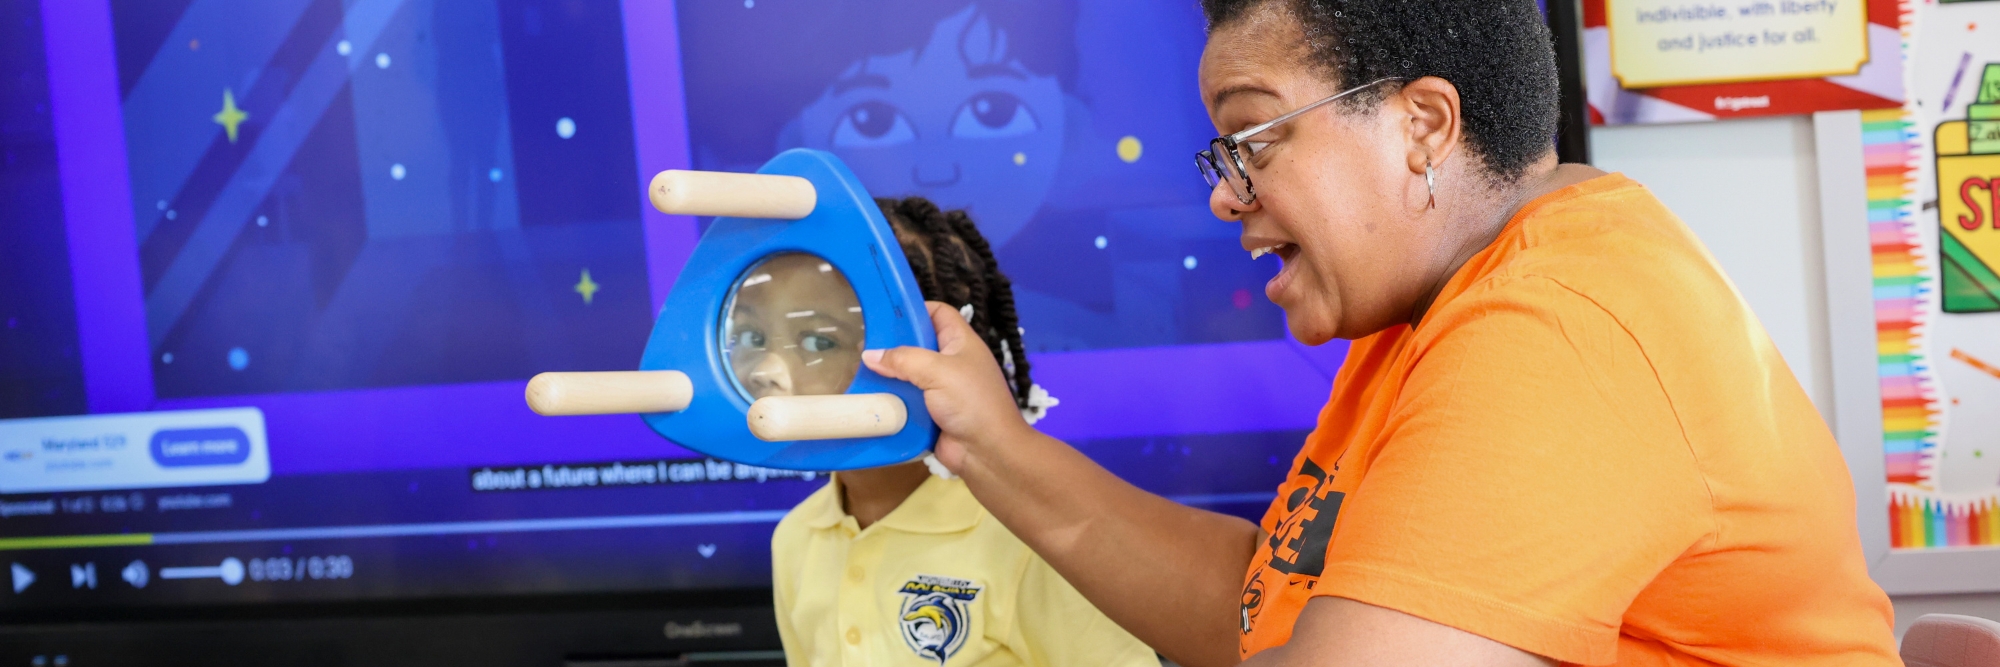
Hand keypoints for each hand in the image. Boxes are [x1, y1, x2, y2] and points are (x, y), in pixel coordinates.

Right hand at [862, 301, 1033, 473]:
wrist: (987, 452)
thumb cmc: (971, 402)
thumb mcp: (938, 371)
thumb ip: (903, 359)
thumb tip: (869, 355)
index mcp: (960, 343)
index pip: (938, 313)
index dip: (915, 309)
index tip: (884, 314)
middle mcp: (950, 363)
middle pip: (917, 345)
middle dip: (892, 345)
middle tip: (860, 344)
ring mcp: (940, 390)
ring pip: (907, 376)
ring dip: (887, 376)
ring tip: (855, 370)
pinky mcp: (929, 413)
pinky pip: (905, 401)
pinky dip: (890, 400)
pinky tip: (866, 397)